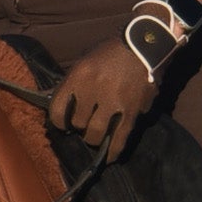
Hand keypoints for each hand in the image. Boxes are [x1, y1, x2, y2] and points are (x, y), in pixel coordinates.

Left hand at [49, 38, 158, 158]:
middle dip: (80, 126)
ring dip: (93, 138)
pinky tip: (107, 156)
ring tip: (96, 133)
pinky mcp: (130, 113)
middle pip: (78, 124)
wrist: (143, 45)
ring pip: (95, 135)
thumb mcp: (85, 61)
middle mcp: (95, 89)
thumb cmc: (110, 54)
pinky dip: (111, 152)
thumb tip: (60, 109)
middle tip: (85, 123)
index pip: (57, 111)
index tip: (64, 121)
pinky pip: (117, 141)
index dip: (59, 120)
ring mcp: (114, 102)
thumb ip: (73, 85)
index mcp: (80, 75)